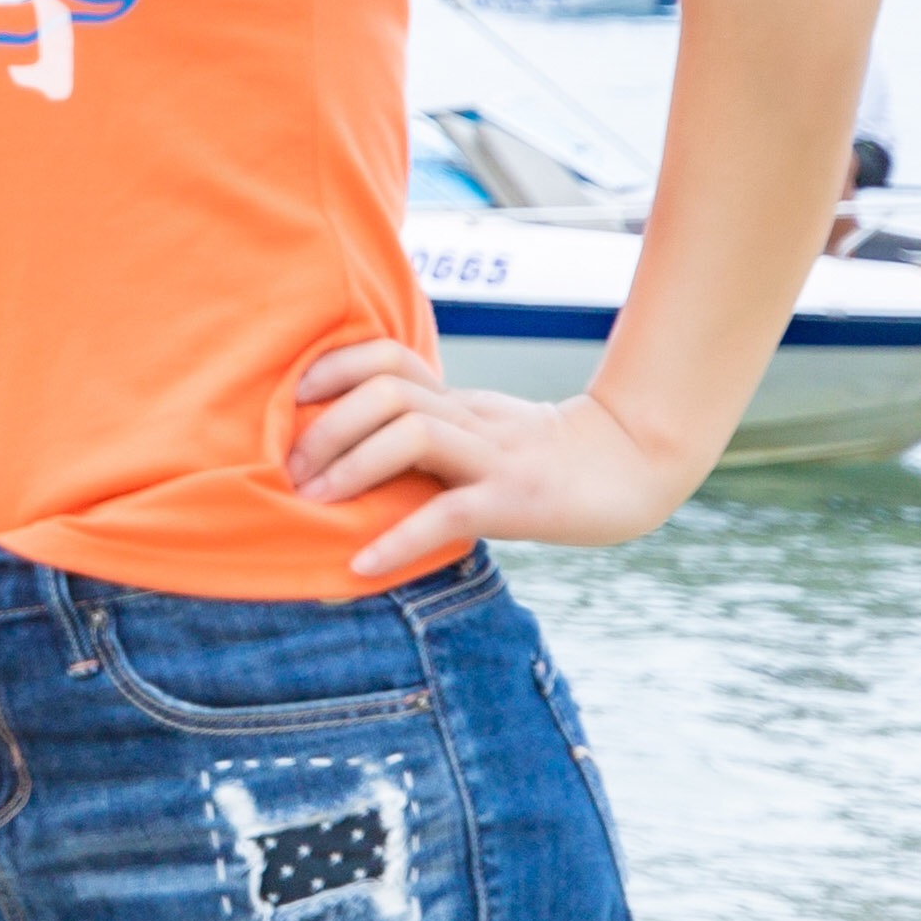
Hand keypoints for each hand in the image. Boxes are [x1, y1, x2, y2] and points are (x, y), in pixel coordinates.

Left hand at [288, 339, 695, 576]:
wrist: (629, 469)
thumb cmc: (541, 455)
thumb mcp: (480, 425)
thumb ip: (428, 423)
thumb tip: (352, 441)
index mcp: (456, 399)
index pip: (387, 357)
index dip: (334, 368)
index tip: (292, 397)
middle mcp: (469, 418)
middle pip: (388, 392)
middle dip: (328, 428)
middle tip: (292, 471)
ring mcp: (493, 457)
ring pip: (412, 433)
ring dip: (353, 467)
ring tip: (315, 504)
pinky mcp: (514, 501)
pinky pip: (448, 513)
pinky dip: (398, 538)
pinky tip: (362, 563)